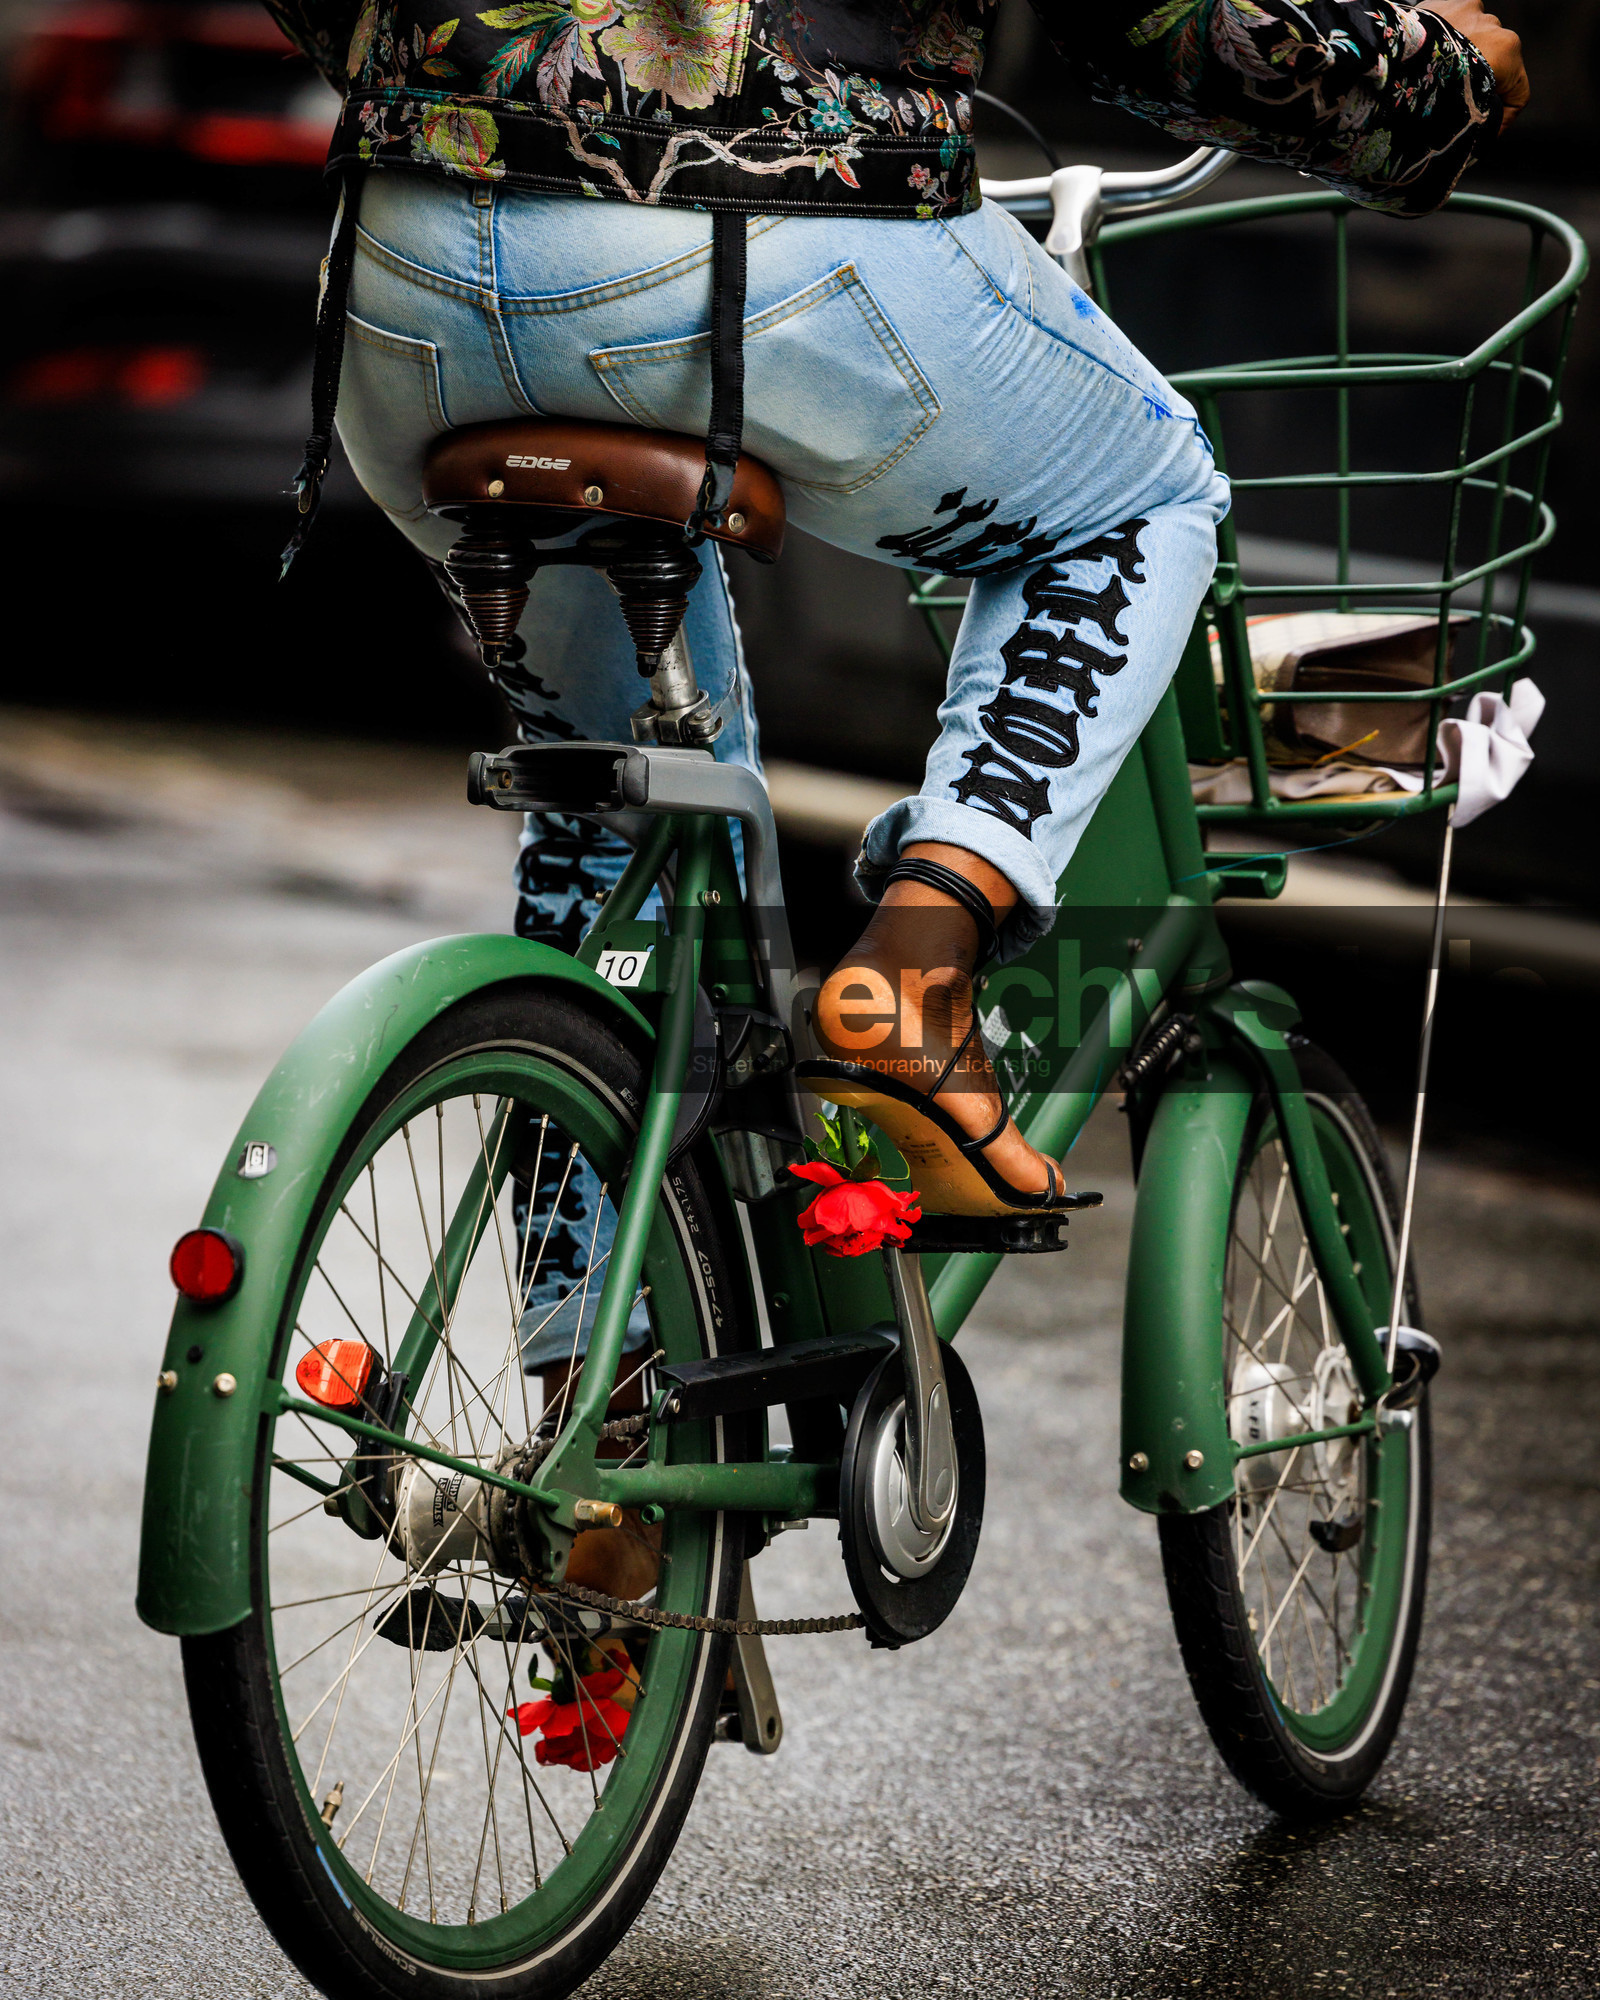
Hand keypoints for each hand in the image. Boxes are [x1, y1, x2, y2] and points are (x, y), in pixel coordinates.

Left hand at [1420, 0, 1529, 125]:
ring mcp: (1473, 10)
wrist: (1395, 61)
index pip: (1518, 91)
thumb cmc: (1429, 92)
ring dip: (1460, 59)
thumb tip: (1481, 130)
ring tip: (1436, 78)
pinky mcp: (1449, 2)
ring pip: (1473, 41)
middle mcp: (1495, 26)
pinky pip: (1453, 24)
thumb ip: (1481, 115)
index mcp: (1508, 51)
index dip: (1503, 117)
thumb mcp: (1463, 116)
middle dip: (1478, 84)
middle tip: (1453, 104)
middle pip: (1495, 64)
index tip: (1485, 130)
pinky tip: (1429, 57)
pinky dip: (1444, 40)